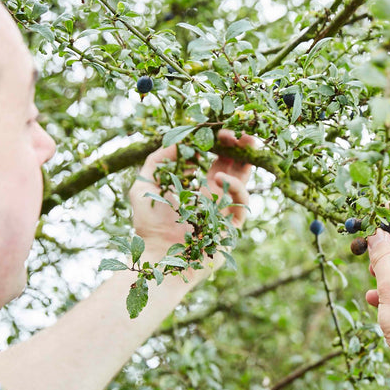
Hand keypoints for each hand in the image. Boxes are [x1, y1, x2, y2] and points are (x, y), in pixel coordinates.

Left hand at [130, 129, 255, 259]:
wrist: (157, 258)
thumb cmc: (148, 227)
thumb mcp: (144, 186)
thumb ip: (156, 161)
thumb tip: (178, 143)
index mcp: (200, 190)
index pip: (219, 161)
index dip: (221, 145)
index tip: (218, 130)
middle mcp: (216, 200)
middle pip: (235, 168)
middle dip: (239, 147)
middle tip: (240, 130)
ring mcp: (225, 213)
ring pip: (244, 181)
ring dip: (245, 160)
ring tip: (243, 142)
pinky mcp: (232, 227)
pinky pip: (241, 202)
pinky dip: (234, 186)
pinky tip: (219, 176)